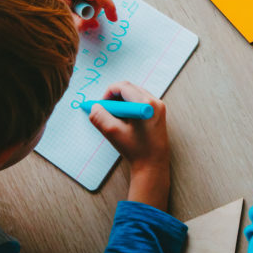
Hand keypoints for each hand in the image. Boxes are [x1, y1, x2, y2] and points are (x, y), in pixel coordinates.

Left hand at [32, 0, 117, 30]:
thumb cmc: (42, 1)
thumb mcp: (60, 15)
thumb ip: (78, 22)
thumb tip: (95, 25)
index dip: (108, 7)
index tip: (113, 19)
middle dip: (90, 11)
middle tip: (75, 17)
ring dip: (86, 8)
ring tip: (70, 10)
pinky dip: (83, 4)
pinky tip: (72, 5)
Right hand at [87, 81, 170, 210]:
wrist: (152, 165)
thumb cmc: (135, 150)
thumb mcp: (112, 132)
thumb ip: (99, 116)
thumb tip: (94, 106)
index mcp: (146, 104)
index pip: (122, 87)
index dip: (107, 94)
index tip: (100, 106)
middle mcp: (155, 102)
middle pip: (129, 89)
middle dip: (114, 98)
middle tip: (105, 111)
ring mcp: (158, 107)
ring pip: (134, 95)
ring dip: (121, 103)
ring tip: (114, 120)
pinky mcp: (157, 114)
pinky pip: (140, 103)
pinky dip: (128, 108)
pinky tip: (124, 123)